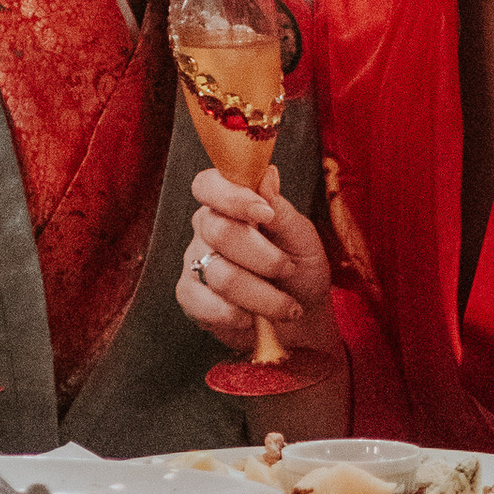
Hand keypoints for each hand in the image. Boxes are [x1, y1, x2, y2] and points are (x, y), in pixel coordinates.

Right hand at [176, 164, 340, 364]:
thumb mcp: (302, 239)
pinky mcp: (190, 296)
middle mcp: (207, 228)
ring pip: (220, 274)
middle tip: (289, 270)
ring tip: (285, 306)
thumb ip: (282, 210)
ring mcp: (194, 261)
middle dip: (265, 258)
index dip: (232, 197)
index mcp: (232, 204)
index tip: (265, 213)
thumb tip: (266, 175)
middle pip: (219, 232)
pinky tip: (253, 318)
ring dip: (263, 296)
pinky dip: (237, 315)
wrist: (302, 317)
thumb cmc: (301, 271)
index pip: (209, 185)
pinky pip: (204, 304)